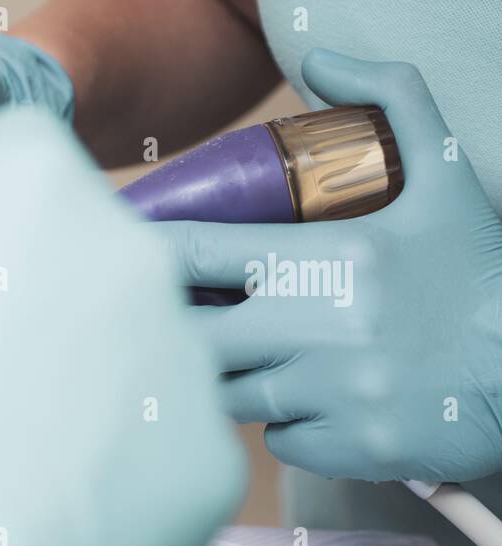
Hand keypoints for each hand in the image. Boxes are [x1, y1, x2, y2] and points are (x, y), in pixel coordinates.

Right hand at [0, 107, 244, 545]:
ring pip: (140, 359)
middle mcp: (131, 254)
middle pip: (94, 260)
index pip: (24, 162)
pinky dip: (125, 476)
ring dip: (90, 392)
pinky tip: (60, 508)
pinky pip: (168, 451)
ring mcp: (184, 359)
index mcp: (35, 190)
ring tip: (16, 461)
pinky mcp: (211, 461)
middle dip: (45, 301)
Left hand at [156, 50, 501, 483]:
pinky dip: (289, 426)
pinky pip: (279, 440)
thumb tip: (323, 56)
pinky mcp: (349, 446)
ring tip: (276, 362)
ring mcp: (331, 393)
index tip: (121, 256)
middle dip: (183, 334)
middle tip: (194, 326)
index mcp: (329, 257)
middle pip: (191, 338)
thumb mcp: (444, 178)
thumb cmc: (477, 274)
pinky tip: (324, 406)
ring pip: (230, 395)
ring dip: (239, 380)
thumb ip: (392, 102)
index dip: (145, 255)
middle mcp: (319, 328)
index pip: (197, 252)